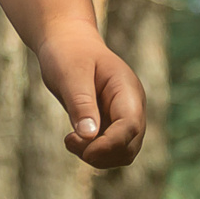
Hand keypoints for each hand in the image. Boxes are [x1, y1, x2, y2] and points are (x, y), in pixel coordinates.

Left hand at [37, 21, 145, 169]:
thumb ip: (81, 104)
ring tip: (70, 140)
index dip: (110, 145)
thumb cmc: (68, 53)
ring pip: (122, 153)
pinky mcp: (112, 124)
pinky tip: (73, 139)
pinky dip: (93, 152)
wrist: (68, 42)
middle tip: (69, 140)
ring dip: (97, 156)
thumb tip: (89, 135)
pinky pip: (110, 150)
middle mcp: (132, 106)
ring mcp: (124, 116)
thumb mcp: (70, 74)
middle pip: (129, 146)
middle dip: (101, 153)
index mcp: (127, 89)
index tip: (84, 150)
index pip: (131, 126)